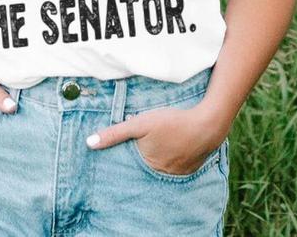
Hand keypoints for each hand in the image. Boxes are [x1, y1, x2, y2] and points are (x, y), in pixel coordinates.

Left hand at [86, 104, 228, 175]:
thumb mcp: (140, 123)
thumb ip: (115, 133)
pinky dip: (173, 154)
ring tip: (162, 138)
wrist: (207, 124)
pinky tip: (175, 141)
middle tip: (148, 137)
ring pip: (161, 162)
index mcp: (148, 165)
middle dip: (143, 152)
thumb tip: (89, 143)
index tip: (127, 146)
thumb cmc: (172, 122)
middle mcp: (162, 174)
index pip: (131, 163)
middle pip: (146, 162)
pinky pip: (176, 162)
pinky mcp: (191, 166)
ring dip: (158, 152)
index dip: (127, 152)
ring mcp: (178, 172)